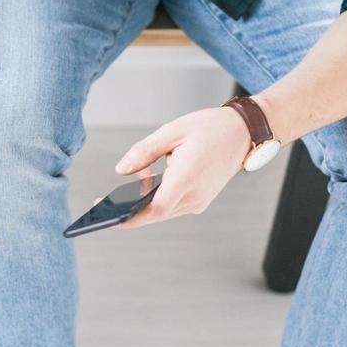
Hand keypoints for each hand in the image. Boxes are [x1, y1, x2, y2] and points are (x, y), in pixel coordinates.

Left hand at [110, 105, 252, 229]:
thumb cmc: (210, 128)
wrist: (244, 133)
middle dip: (128, 211)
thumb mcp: (172, 131)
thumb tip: (120, 170)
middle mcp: (195, 195)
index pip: (156, 209)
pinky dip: (158, 195)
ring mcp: (199, 200)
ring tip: (139, 174)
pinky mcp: (200, 200)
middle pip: (155, 213)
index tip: (110, 218)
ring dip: (144, 199)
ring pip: (163, 210)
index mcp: (187, 177)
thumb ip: (144, 151)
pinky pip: (172, 205)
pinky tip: (152, 176)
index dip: (131, 217)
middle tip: (101, 204)